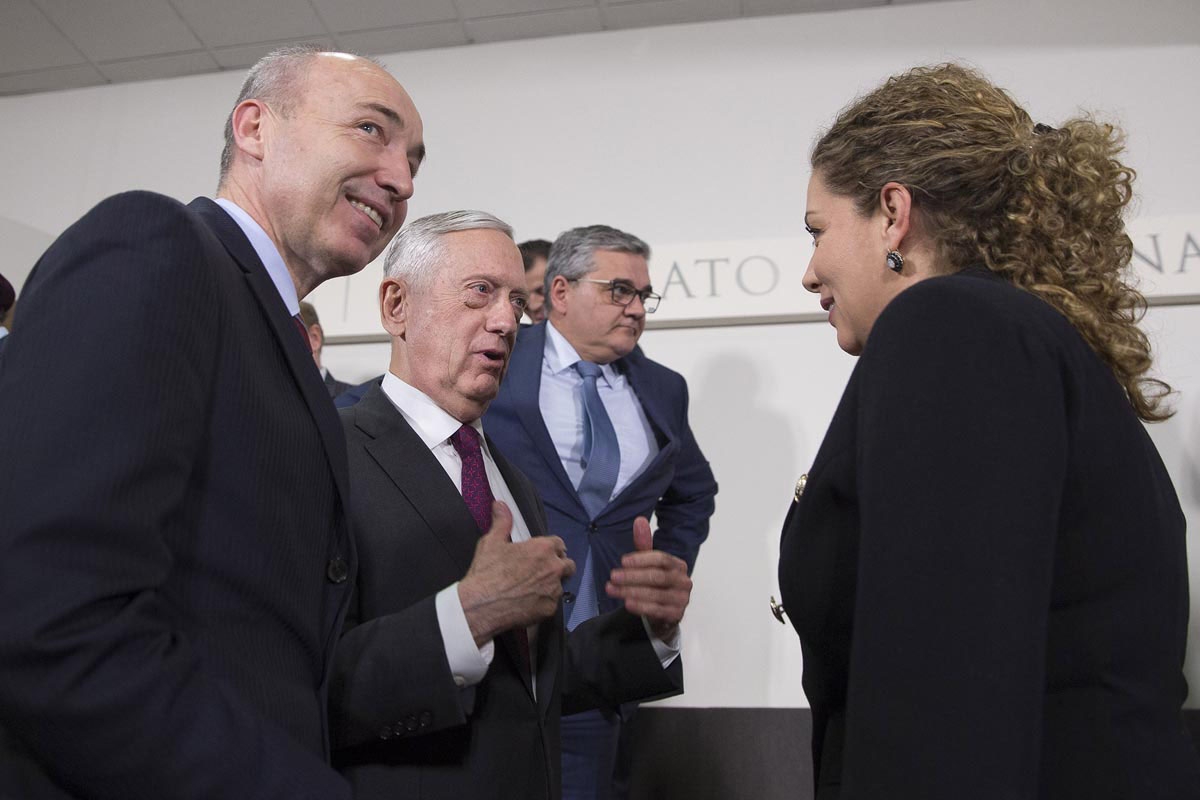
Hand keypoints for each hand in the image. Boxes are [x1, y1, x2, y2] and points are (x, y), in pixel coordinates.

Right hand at [458, 501, 575, 645]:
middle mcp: (553, 568)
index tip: (542, 553)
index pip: (559, 544)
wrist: (480, 605)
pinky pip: (551, 603)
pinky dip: (543, 602)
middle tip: (540, 571)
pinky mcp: (549, 609)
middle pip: (568, 565)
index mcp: (543, 549)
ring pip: (560, 585)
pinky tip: (528, 602)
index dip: (551, 548)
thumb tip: (500, 504)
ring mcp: (553, 590)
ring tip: (532, 588)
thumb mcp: (492, 542)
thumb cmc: (487, 572)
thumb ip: (502, 521)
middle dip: (558, 566)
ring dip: (551, 585)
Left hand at [605, 516, 691, 639]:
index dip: (642, 559)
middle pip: (657, 577)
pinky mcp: (676, 615)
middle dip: (632, 577)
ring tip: (612, 590)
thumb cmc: (656, 584)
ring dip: (631, 592)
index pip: (662, 559)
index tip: (622, 561)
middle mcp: (684, 581)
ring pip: (656, 595)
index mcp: (678, 565)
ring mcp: (682, 599)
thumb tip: (639, 520)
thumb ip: (644, 544)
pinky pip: (658, 610)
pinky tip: (627, 603)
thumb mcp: (649, 563)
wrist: (666, 612)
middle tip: (613, 576)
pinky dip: (641, 607)